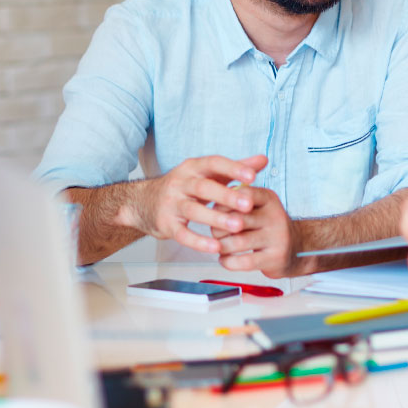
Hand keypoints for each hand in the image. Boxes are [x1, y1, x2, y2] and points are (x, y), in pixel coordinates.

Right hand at [132, 155, 266, 253]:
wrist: (143, 202)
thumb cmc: (184, 187)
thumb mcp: (207, 174)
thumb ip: (235, 168)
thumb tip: (263, 159)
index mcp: (194, 167)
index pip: (213, 163)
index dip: (233, 169)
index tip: (252, 176)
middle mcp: (181, 182)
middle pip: (204, 187)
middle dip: (227, 196)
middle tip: (248, 204)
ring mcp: (172, 203)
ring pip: (194, 211)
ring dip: (216, 218)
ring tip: (237, 226)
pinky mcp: (166, 224)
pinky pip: (182, 234)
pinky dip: (199, 241)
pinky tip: (215, 247)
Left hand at [212, 186, 299, 277]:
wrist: (294, 248)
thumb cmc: (266, 226)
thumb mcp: (257, 206)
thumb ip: (235, 203)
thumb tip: (211, 209)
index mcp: (268, 198)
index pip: (242, 195)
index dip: (223, 204)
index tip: (215, 212)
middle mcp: (275, 215)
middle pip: (237, 220)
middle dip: (218, 228)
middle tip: (214, 233)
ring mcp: (277, 237)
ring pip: (238, 242)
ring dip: (222, 246)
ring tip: (218, 247)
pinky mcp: (275, 258)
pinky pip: (245, 262)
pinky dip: (229, 262)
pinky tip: (225, 259)